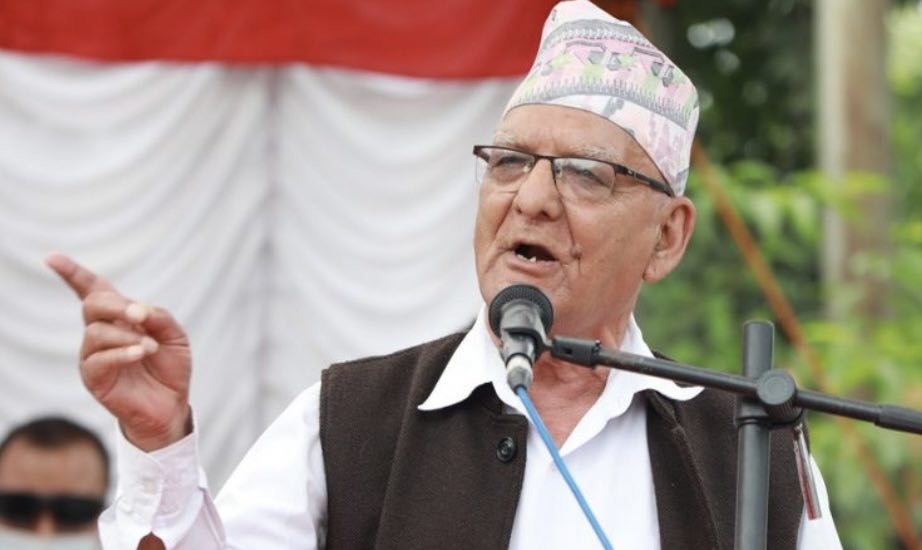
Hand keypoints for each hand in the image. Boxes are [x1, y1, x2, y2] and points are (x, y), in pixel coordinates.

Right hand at [46, 253, 191, 451]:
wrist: (171, 404)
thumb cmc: (170, 367)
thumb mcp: (175, 336)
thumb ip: (160, 317)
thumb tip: (140, 309)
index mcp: (119, 317)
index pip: (92, 290)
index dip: (73, 273)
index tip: (52, 258)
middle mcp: (102, 332)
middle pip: (93, 304)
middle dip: (117, 305)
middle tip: (142, 316)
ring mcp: (94, 355)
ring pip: (95, 332)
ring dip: (126, 335)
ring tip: (151, 347)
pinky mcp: (94, 378)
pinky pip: (98, 359)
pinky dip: (121, 352)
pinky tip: (140, 353)